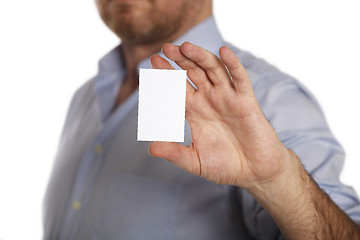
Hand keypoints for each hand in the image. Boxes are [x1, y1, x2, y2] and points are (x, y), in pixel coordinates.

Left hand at [150, 42, 359, 238]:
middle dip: (180, 60)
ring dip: (201, 57)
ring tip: (186, 47)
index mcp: (195, 111)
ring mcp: (228, 98)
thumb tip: (151, 148)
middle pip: (193, 73)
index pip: (177, 87)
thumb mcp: (195, 161)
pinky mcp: (246, 101)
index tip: (153, 61)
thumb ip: (174, 153)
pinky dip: (232, 64)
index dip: (166, 74)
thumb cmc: (225, 166)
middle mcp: (210, 100)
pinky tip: (223, 51)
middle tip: (166, 48)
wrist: (254, 172)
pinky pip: (240, 79)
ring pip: (213, 70)